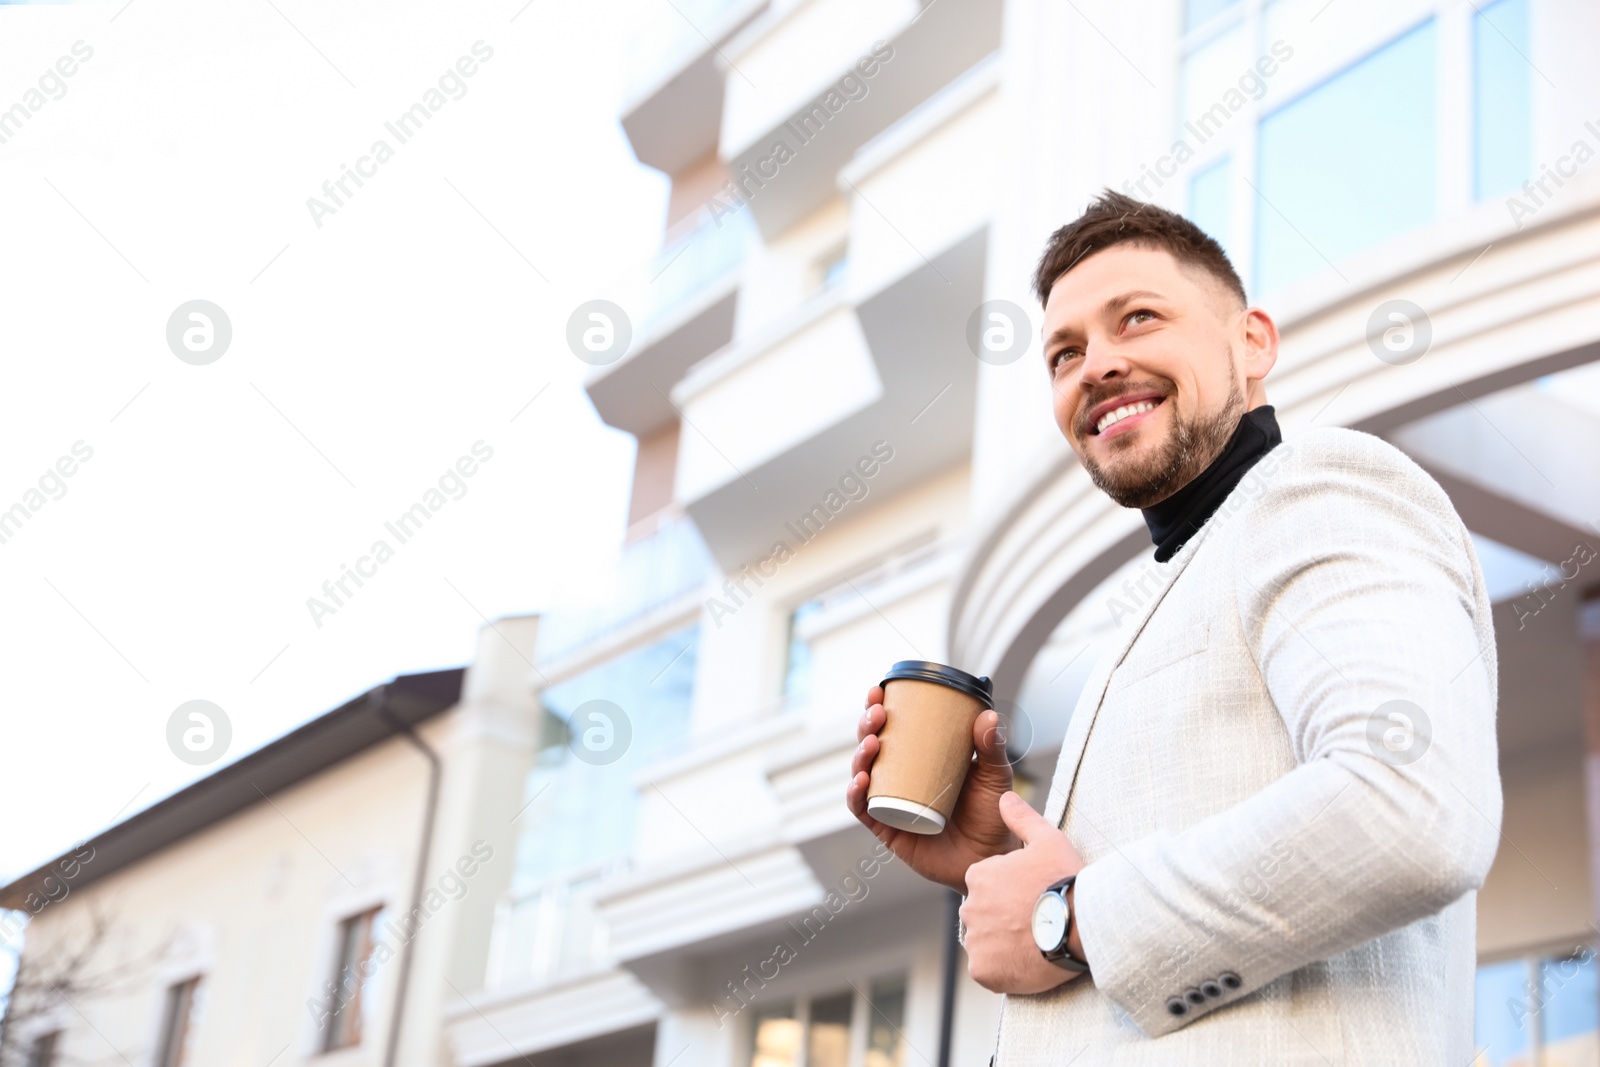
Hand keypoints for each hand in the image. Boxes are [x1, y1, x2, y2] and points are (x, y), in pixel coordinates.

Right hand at [846, 684, 1017, 893]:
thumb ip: (991, 748)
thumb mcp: (994, 776)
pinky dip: (856, 794)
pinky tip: (863, 781)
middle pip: (872, 745)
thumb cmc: (991, 814)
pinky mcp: (886, 828)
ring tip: (872, 743)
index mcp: (921, 758)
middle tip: (877, 714)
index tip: (879, 691)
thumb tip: (989, 716)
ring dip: (860, 755)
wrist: (991, 858)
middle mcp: (900, 777)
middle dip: (867, 725)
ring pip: (863, 773)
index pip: (893, 728)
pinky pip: (862, 809)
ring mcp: (891, 802)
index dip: (879, 707)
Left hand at [960, 791, 1085, 993]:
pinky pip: (988, 971)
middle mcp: (969, 907)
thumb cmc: (1065, 880)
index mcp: (979, 876)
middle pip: (984, 915)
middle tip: (1036, 922)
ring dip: (1003, 944)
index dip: (1012, 894)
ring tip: (1035, 943)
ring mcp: (976, 940)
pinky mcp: (984, 970)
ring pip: (986, 943)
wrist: (1081, 923)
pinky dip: (1004, 969)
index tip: (1033, 898)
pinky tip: (1027, 961)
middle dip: (1004, 919)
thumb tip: (1004, 797)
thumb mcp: (1047, 840)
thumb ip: (1021, 818)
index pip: (987, 886)